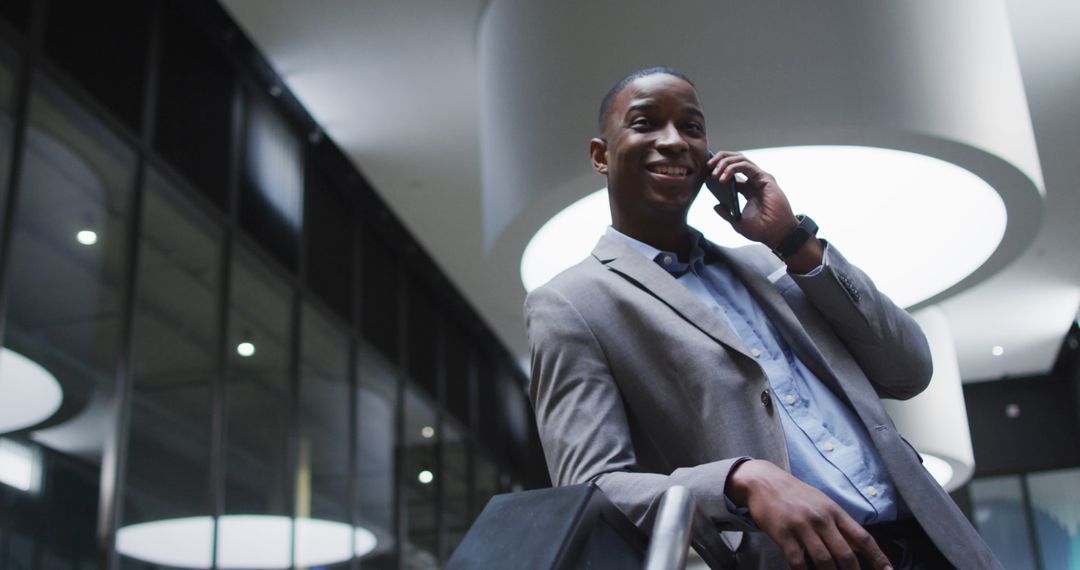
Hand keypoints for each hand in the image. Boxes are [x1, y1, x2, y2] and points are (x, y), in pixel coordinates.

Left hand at [706, 151, 797, 248]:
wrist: (776, 235)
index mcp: (748, 189)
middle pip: (736, 161)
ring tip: (713, 171)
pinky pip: (745, 166)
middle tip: (708, 166)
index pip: (733, 172)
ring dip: (724, 162)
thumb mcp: (738, 223)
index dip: (719, 170)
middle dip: (720, 159)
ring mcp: (760, 178)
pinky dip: (732, 168)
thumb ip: (727, 214)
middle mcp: (754, 181)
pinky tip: (722, 178)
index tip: (707, 174)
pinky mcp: (765, 178)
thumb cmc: (761, 230)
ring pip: (740, 159)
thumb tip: (716, 206)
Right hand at [726, 460, 892, 569]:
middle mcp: (821, 519)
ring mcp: (802, 526)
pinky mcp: (783, 533)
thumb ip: (839, 524)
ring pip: (824, 561)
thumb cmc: (794, 494)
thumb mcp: (822, 502)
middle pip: (845, 554)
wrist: (763, 481)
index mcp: (834, 511)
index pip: (862, 537)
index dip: (878, 557)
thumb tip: (858, 547)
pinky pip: (797, 561)